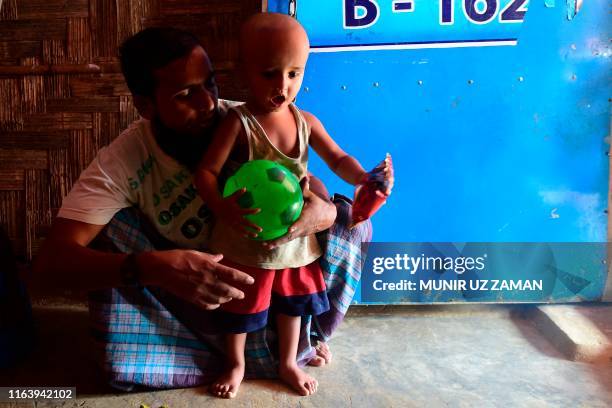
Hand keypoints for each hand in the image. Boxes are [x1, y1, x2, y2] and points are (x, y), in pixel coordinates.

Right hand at [138, 250, 253, 309]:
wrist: (161, 269)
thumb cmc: (178, 257)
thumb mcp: (196, 253)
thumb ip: (210, 257)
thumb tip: (220, 257)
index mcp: (210, 267)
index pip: (232, 274)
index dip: (244, 279)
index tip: (251, 282)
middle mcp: (208, 280)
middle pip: (228, 290)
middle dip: (237, 294)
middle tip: (241, 295)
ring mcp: (200, 291)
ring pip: (219, 300)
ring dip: (226, 300)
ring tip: (228, 298)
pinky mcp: (192, 298)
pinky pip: (207, 305)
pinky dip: (213, 305)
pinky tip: (215, 304)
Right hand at [217, 188, 261, 237]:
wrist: (216, 207)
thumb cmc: (226, 201)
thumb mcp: (232, 197)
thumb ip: (239, 193)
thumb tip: (245, 188)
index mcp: (237, 211)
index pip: (247, 211)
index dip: (253, 211)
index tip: (259, 210)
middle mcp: (236, 218)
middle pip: (246, 223)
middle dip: (253, 227)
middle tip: (260, 229)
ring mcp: (233, 222)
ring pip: (242, 229)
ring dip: (249, 233)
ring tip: (256, 236)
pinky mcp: (231, 225)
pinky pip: (237, 230)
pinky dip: (242, 233)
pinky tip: (247, 236)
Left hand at [262, 185, 335, 249]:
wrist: (327, 217)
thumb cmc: (318, 205)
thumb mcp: (313, 197)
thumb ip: (305, 189)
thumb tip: (304, 176)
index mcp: (307, 218)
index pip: (301, 222)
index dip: (296, 226)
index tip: (289, 228)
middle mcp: (303, 227)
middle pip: (291, 235)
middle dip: (280, 240)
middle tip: (268, 243)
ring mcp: (301, 232)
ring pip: (288, 239)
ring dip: (277, 243)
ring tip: (265, 245)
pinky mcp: (299, 234)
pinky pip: (289, 238)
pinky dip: (280, 241)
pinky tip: (268, 242)